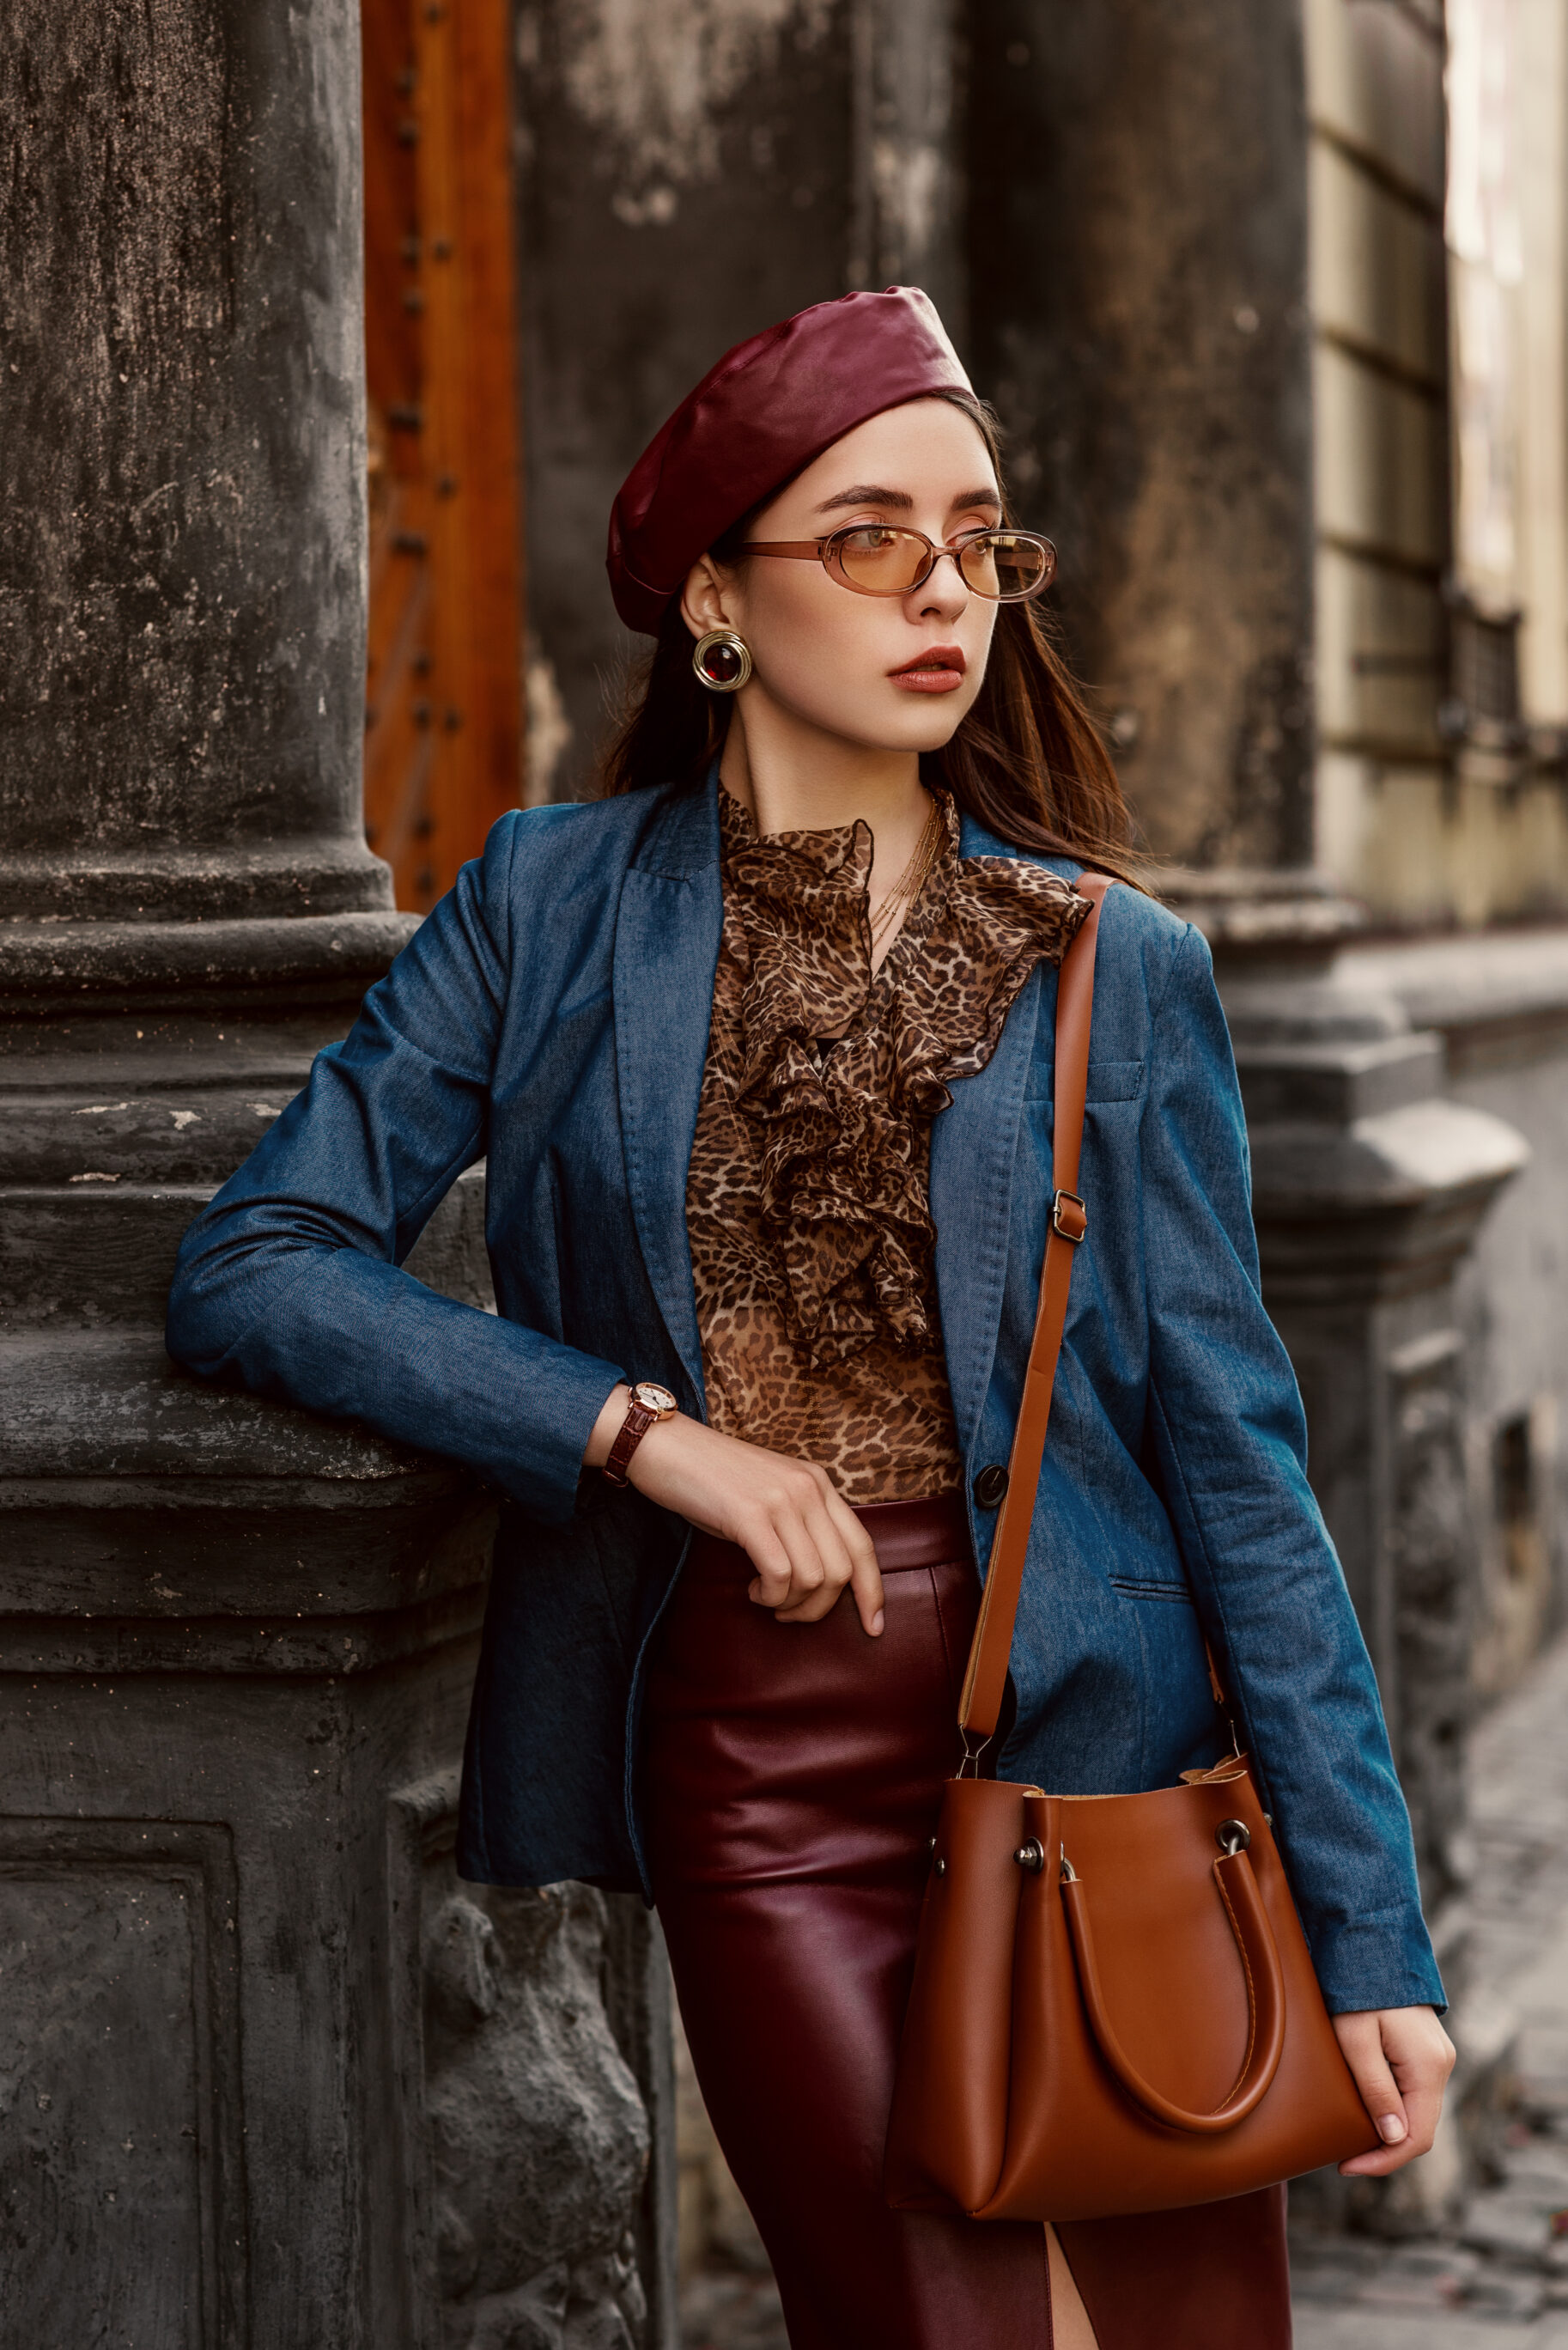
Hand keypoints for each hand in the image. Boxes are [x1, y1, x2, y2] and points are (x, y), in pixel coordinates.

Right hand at [584, 1388, 885, 1635]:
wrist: (666, 1446)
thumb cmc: (711, 1480)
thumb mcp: (769, 1494)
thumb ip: (799, 1523)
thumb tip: (819, 1581)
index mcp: (818, 1484)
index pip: (862, 1546)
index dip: (871, 1591)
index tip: (873, 1627)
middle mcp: (808, 1488)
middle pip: (842, 1571)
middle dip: (819, 1608)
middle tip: (789, 1616)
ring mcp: (781, 1499)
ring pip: (813, 1578)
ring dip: (789, 1604)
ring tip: (765, 1598)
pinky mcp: (751, 1514)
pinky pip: (781, 1574)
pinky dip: (771, 1596)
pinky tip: (753, 1590)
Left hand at [1333, 2005, 1455, 2174]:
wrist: (1368, 1943)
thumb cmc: (1356, 1990)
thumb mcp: (1355, 2041)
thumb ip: (1375, 2089)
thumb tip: (1392, 2138)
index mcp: (1428, 2067)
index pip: (1417, 2137)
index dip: (1384, 2160)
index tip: (1347, 2168)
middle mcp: (1441, 2065)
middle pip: (1419, 2128)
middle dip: (1384, 2149)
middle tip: (1345, 2157)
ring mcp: (1437, 2057)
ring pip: (1417, 2112)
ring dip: (1388, 2130)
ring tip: (1351, 2137)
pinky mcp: (1426, 2051)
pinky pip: (1414, 2093)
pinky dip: (1393, 2109)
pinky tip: (1367, 2110)